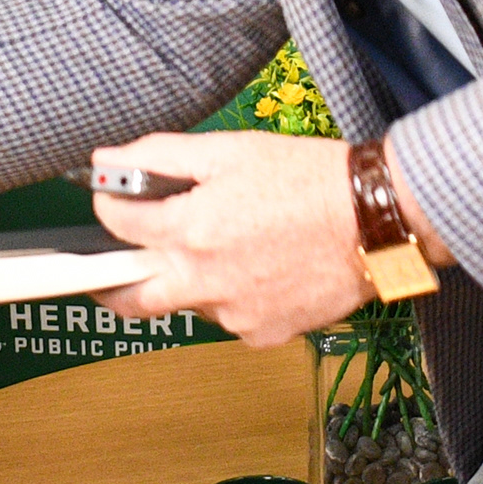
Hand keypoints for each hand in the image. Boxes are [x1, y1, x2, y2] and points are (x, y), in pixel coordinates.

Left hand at [90, 129, 400, 345]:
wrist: (376, 220)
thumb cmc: (310, 180)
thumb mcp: (230, 150)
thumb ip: (159, 156)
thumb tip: (107, 161)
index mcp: (190, 230)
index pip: (116, 226)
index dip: (107, 206)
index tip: (111, 201)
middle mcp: (204, 280)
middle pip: (129, 297)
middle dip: (109, 283)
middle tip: (107, 269)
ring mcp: (233, 314)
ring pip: (188, 304)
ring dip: (190, 280)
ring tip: (229, 245)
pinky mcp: (261, 333)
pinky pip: (229, 318)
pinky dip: (233, 296)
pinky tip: (261, 267)